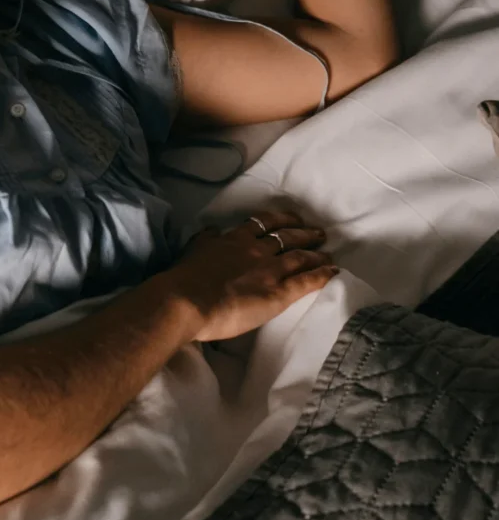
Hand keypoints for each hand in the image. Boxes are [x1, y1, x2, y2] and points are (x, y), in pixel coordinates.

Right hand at [167, 211, 337, 342]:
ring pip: (299, 257)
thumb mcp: (195, 248)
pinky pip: (305, 281)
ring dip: (316, 254)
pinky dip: (321, 275)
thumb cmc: (187, 277)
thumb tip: (214, 231)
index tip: (292, 219)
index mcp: (236, 239)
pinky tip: (333, 272)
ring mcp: (270, 270)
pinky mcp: (278, 293)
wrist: (189, 300)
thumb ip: (207, 239)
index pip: (263, 224)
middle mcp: (257, 250)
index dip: (281, 220)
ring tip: (328, 254)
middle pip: (287, 237)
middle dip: (304, 233)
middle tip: (319, 233)